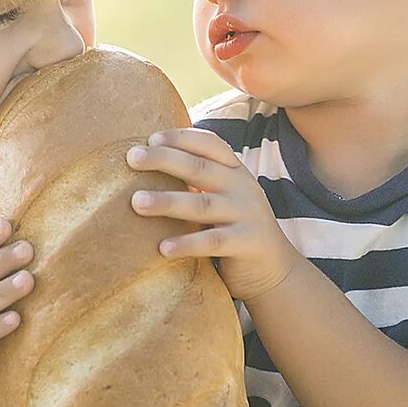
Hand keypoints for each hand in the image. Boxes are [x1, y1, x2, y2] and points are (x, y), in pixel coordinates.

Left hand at [127, 127, 295, 301]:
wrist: (275, 269)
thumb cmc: (234, 228)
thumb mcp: (222, 197)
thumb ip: (198, 181)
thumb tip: (149, 161)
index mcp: (235, 171)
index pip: (209, 144)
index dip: (181, 137)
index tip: (150, 138)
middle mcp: (242, 187)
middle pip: (199, 168)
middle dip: (164, 160)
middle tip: (131, 158)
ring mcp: (247, 214)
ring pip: (202, 205)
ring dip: (167, 202)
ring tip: (136, 202)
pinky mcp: (247, 243)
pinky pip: (213, 242)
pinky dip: (187, 243)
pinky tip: (162, 247)